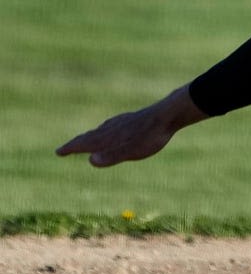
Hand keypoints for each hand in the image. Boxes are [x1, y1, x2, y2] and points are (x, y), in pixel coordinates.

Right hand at [56, 85, 205, 166]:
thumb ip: (112, 156)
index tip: (58, 151)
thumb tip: (90, 160)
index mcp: (110, 137)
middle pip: (90, 136)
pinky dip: (104, 129)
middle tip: (63, 149)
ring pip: (101, 130)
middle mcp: (112, 128)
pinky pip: (112, 125)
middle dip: (76, 143)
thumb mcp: (132, 151)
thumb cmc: (151, 135)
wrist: (169, 114)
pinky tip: (111, 128)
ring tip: (85, 140)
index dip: (71, 148)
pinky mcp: (132, 119)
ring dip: (90, 136)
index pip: (85, 143)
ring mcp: (122, 122)